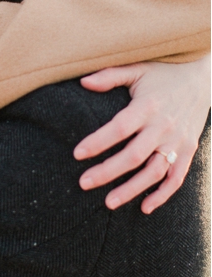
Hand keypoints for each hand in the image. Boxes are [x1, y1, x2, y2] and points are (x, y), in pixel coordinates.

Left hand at [74, 55, 209, 212]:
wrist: (204, 77)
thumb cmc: (162, 73)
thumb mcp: (137, 68)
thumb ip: (110, 76)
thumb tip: (83, 82)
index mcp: (148, 106)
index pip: (120, 128)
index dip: (99, 142)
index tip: (77, 154)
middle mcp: (164, 126)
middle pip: (134, 155)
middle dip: (108, 172)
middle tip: (83, 183)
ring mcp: (178, 141)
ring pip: (154, 172)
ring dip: (132, 189)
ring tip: (108, 203)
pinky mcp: (189, 150)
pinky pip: (177, 177)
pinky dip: (163, 194)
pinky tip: (144, 208)